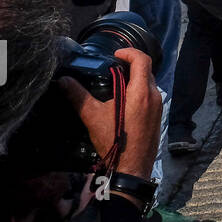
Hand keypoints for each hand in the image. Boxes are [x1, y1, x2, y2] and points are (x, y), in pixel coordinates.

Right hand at [60, 47, 160, 185]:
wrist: (132, 168)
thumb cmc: (114, 141)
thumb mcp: (93, 117)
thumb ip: (78, 96)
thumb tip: (63, 80)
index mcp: (142, 92)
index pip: (143, 60)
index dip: (129, 52)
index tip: (115, 55)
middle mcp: (154, 96)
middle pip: (146, 71)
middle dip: (130, 65)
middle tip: (112, 68)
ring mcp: (158, 107)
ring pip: (148, 84)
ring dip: (134, 79)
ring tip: (115, 85)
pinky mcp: (158, 117)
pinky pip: (150, 96)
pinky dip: (138, 92)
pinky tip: (123, 102)